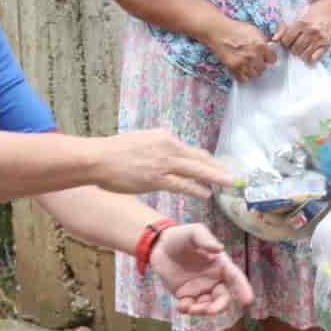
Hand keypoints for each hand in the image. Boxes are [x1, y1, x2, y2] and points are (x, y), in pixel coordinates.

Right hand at [94, 129, 233, 197]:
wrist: (97, 158)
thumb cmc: (114, 152)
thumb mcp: (141, 142)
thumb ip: (157, 148)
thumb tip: (166, 155)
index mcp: (164, 137)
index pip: (191, 150)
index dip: (207, 160)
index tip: (218, 165)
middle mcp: (167, 146)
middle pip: (199, 158)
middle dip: (218, 167)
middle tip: (233, 175)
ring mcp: (163, 162)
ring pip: (196, 170)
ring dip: (215, 177)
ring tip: (229, 183)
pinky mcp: (156, 177)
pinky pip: (182, 184)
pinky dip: (196, 189)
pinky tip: (206, 194)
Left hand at [150, 223, 253, 315]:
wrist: (158, 246)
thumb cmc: (180, 236)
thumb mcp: (194, 232)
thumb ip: (205, 240)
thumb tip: (220, 249)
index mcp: (220, 265)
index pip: (235, 278)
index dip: (243, 289)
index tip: (248, 301)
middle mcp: (213, 279)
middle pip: (223, 298)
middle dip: (219, 307)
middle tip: (210, 310)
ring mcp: (199, 288)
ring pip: (207, 306)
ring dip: (202, 310)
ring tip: (190, 307)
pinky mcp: (185, 295)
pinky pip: (190, 307)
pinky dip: (187, 310)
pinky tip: (181, 305)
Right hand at [209, 19, 278, 81]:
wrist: (219, 31)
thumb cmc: (235, 28)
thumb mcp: (254, 30)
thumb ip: (262, 41)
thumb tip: (268, 47)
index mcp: (261, 45)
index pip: (273, 59)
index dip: (269, 58)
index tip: (266, 57)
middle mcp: (254, 56)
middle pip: (263, 68)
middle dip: (260, 64)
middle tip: (255, 60)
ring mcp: (244, 63)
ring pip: (254, 75)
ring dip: (252, 71)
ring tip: (248, 66)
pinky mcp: (234, 68)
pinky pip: (243, 79)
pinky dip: (243, 76)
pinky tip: (242, 70)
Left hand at [273, 5, 330, 64]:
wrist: (327, 14)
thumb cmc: (308, 20)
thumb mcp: (295, 21)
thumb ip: (282, 28)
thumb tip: (274, 39)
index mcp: (301, 24)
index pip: (286, 40)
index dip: (285, 43)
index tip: (288, 42)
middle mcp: (311, 31)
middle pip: (295, 49)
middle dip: (293, 50)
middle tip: (295, 46)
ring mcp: (319, 38)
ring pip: (304, 55)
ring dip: (301, 55)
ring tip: (302, 50)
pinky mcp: (326, 45)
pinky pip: (315, 58)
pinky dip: (311, 58)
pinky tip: (310, 53)